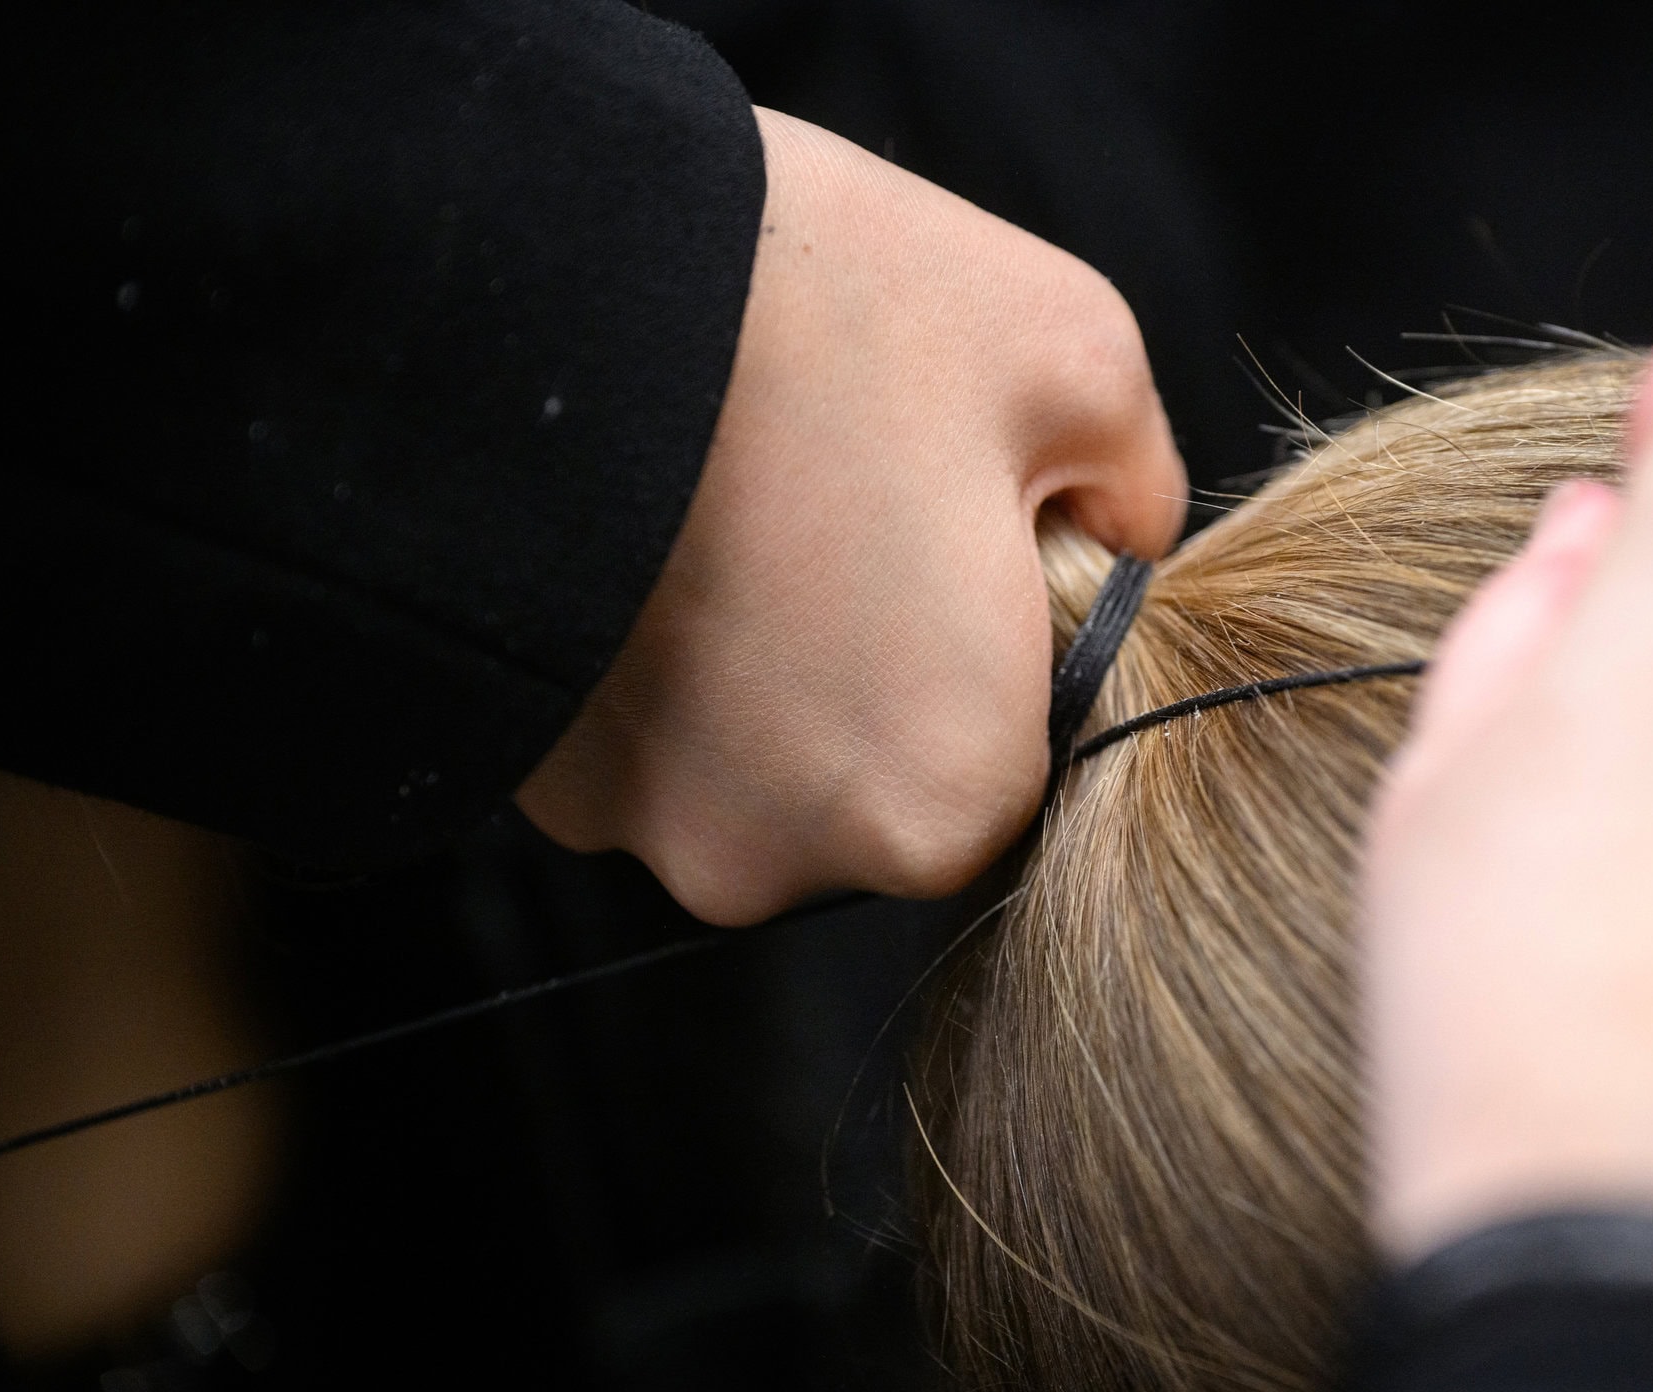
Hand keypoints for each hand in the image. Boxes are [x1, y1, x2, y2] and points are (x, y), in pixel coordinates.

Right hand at [517, 108, 1185, 924]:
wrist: (516, 270)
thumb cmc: (812, 311)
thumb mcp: (1070, 350)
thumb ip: (1136, 490)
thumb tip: (1121, 547)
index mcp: (947, 791)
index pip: (1026, 762)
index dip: (1008, 642)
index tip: (963, 530)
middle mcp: (787, 861)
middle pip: (888, 776)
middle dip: (888, 657)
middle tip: (846, 501)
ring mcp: (639, 828)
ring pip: (765, 760)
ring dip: (770, 661)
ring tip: (743, 506)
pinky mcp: (537, 776)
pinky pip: (654, 734)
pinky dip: (666, 656)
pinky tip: (662, 535)